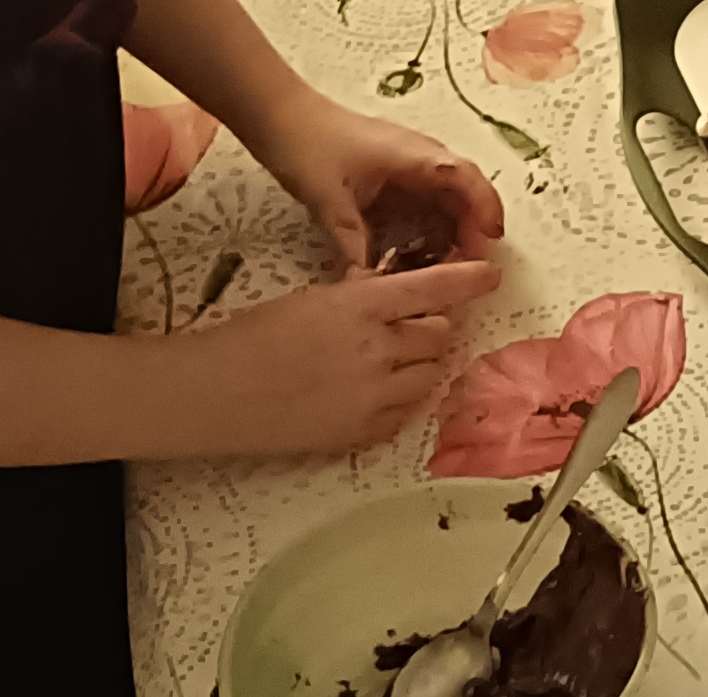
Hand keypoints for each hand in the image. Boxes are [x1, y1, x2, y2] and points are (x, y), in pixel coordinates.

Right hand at [176, 258, 498, 454]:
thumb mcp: (316, 299)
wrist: (218, 393)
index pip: (434, 288)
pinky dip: (401, 397)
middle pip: (440, 334)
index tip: (489, 275)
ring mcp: (376, 395)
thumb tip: (398, 301)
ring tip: (383, 360)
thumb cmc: (254, 338)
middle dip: (430, 327)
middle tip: (406, 327)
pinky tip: (371, 390)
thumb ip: (364, 299)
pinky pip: (408, 411)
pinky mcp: (366, 432)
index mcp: (361, 306)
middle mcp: (377, 350)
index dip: (468, 280)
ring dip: (419, 363)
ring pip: (430, 374)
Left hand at [239, 91, 507, 278]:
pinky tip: (416, 249)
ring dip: (450, 227)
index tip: (490, 241)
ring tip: (445, 263)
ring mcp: (404, 162)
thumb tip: (368, 287)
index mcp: (412, 155)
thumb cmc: (306, 146)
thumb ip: (352, 246)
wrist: (277, 115)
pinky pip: (421, 199)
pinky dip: (427, 223)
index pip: (465, 177)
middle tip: (468, 264)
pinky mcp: (389, 172)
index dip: (484, 208)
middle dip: (471, 226)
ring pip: (443, 196)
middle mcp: (417, 155)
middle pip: (462, 189)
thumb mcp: (328, 201)